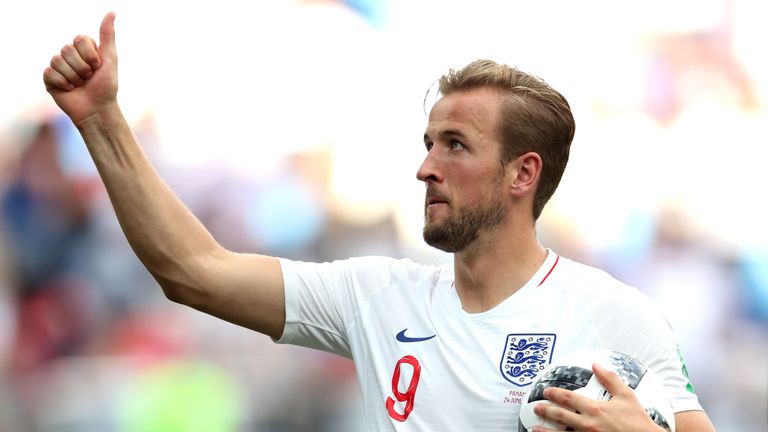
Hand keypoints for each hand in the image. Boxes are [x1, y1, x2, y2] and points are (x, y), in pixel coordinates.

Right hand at [43, 12, 117, 125]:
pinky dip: (62, 83)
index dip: (90, 55)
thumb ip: (108, 35)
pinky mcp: (49, 79)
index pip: (79, 39)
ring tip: (80, 85)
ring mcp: (58, 67)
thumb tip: (112, 12)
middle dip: (82, 67)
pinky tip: (69, 90)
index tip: (98, 66)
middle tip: (89, 78)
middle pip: (67, 49)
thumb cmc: (106, 86)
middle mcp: (69, 56)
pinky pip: (49, 73)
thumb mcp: (110, 58)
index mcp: (83, 49)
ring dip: (74, 76)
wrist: (97, 109)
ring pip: (58, 61)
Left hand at [531, 363, 663, 431]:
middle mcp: (588, 424)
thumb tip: (597, 365)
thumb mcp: (626, 396)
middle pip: (560, 416)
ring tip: (534, 428)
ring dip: (546, 430)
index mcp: (595, 409)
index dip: (555, 394)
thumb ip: (610, 379)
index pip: (568, 399)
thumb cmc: (638, 422)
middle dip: (546, 410)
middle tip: (537, 407)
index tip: (546, 391)